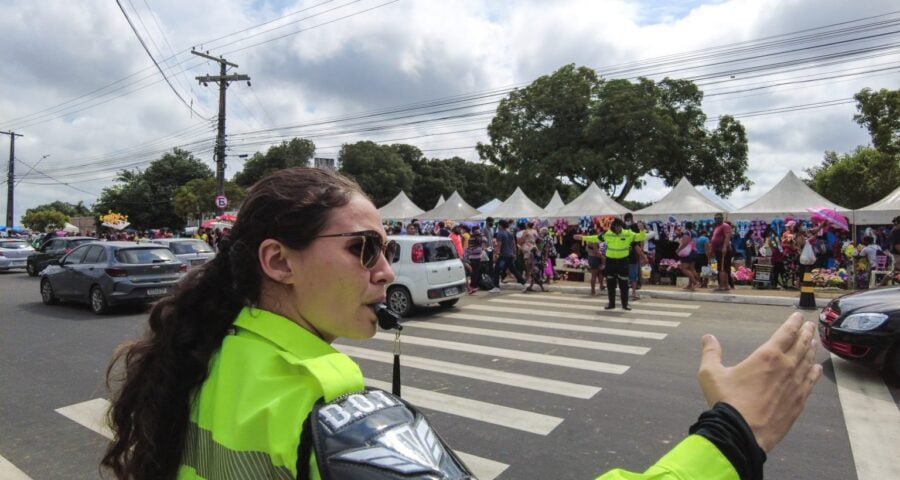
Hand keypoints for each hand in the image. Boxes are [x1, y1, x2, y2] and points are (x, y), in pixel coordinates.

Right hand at [697, 312, 821, 451]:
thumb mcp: (710, 374)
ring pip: (808, 362)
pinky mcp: (798, 403)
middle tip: (810, 325)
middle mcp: (786, 367)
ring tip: (814, 342)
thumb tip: (708, 337)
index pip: (785, 334)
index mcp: (767, 356)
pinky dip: (814, 373)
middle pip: (801, 345)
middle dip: (806, 333)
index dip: (792, 323)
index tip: (798, 316)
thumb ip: (710, 353)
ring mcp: (795, 386)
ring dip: (811, 350)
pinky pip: (810, 383)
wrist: (742, 433)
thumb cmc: (726, 402)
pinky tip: (817, 369)